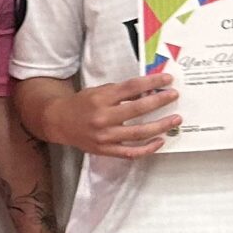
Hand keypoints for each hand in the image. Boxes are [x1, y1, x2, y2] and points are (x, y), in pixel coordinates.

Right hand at [38, 73, 179, 157]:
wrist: (57, 122)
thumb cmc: (80, 105)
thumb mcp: (98, 92)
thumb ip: (120, 93)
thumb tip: (147, 91)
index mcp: (101, 99)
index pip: (131, 88)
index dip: (152, 82)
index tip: (167, 80)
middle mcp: (103, 117)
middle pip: (138, 109)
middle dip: (160, 101)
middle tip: (174, 96)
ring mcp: (104, 136)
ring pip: (139, 133)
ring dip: (161, 126)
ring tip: (175, 119)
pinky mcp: (105, 150)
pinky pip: (131, 152)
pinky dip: (148, 148)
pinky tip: (160, 141)